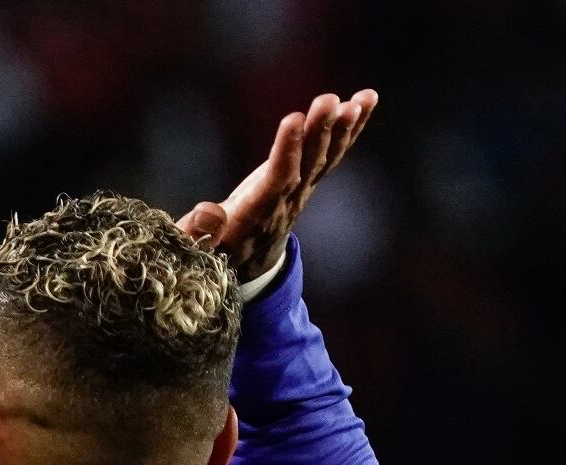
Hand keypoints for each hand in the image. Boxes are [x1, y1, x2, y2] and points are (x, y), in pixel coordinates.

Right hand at [177, 89, 377, 283]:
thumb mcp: (198, 249)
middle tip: (329, 101)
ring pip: (325, 159)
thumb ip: (199, 232)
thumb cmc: (216, 251)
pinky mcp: (308, 179)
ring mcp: (301, 191)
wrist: (248, 265)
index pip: (277, 182)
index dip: (286, 152)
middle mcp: (285, 203)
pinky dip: (353, 127)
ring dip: (342, 128)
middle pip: (307, 166)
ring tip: (357, 100)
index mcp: (256, 216)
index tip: (293, 119)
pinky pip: (333, 153)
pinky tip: (367, 98)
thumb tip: (206, 211)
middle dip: (319, 132)